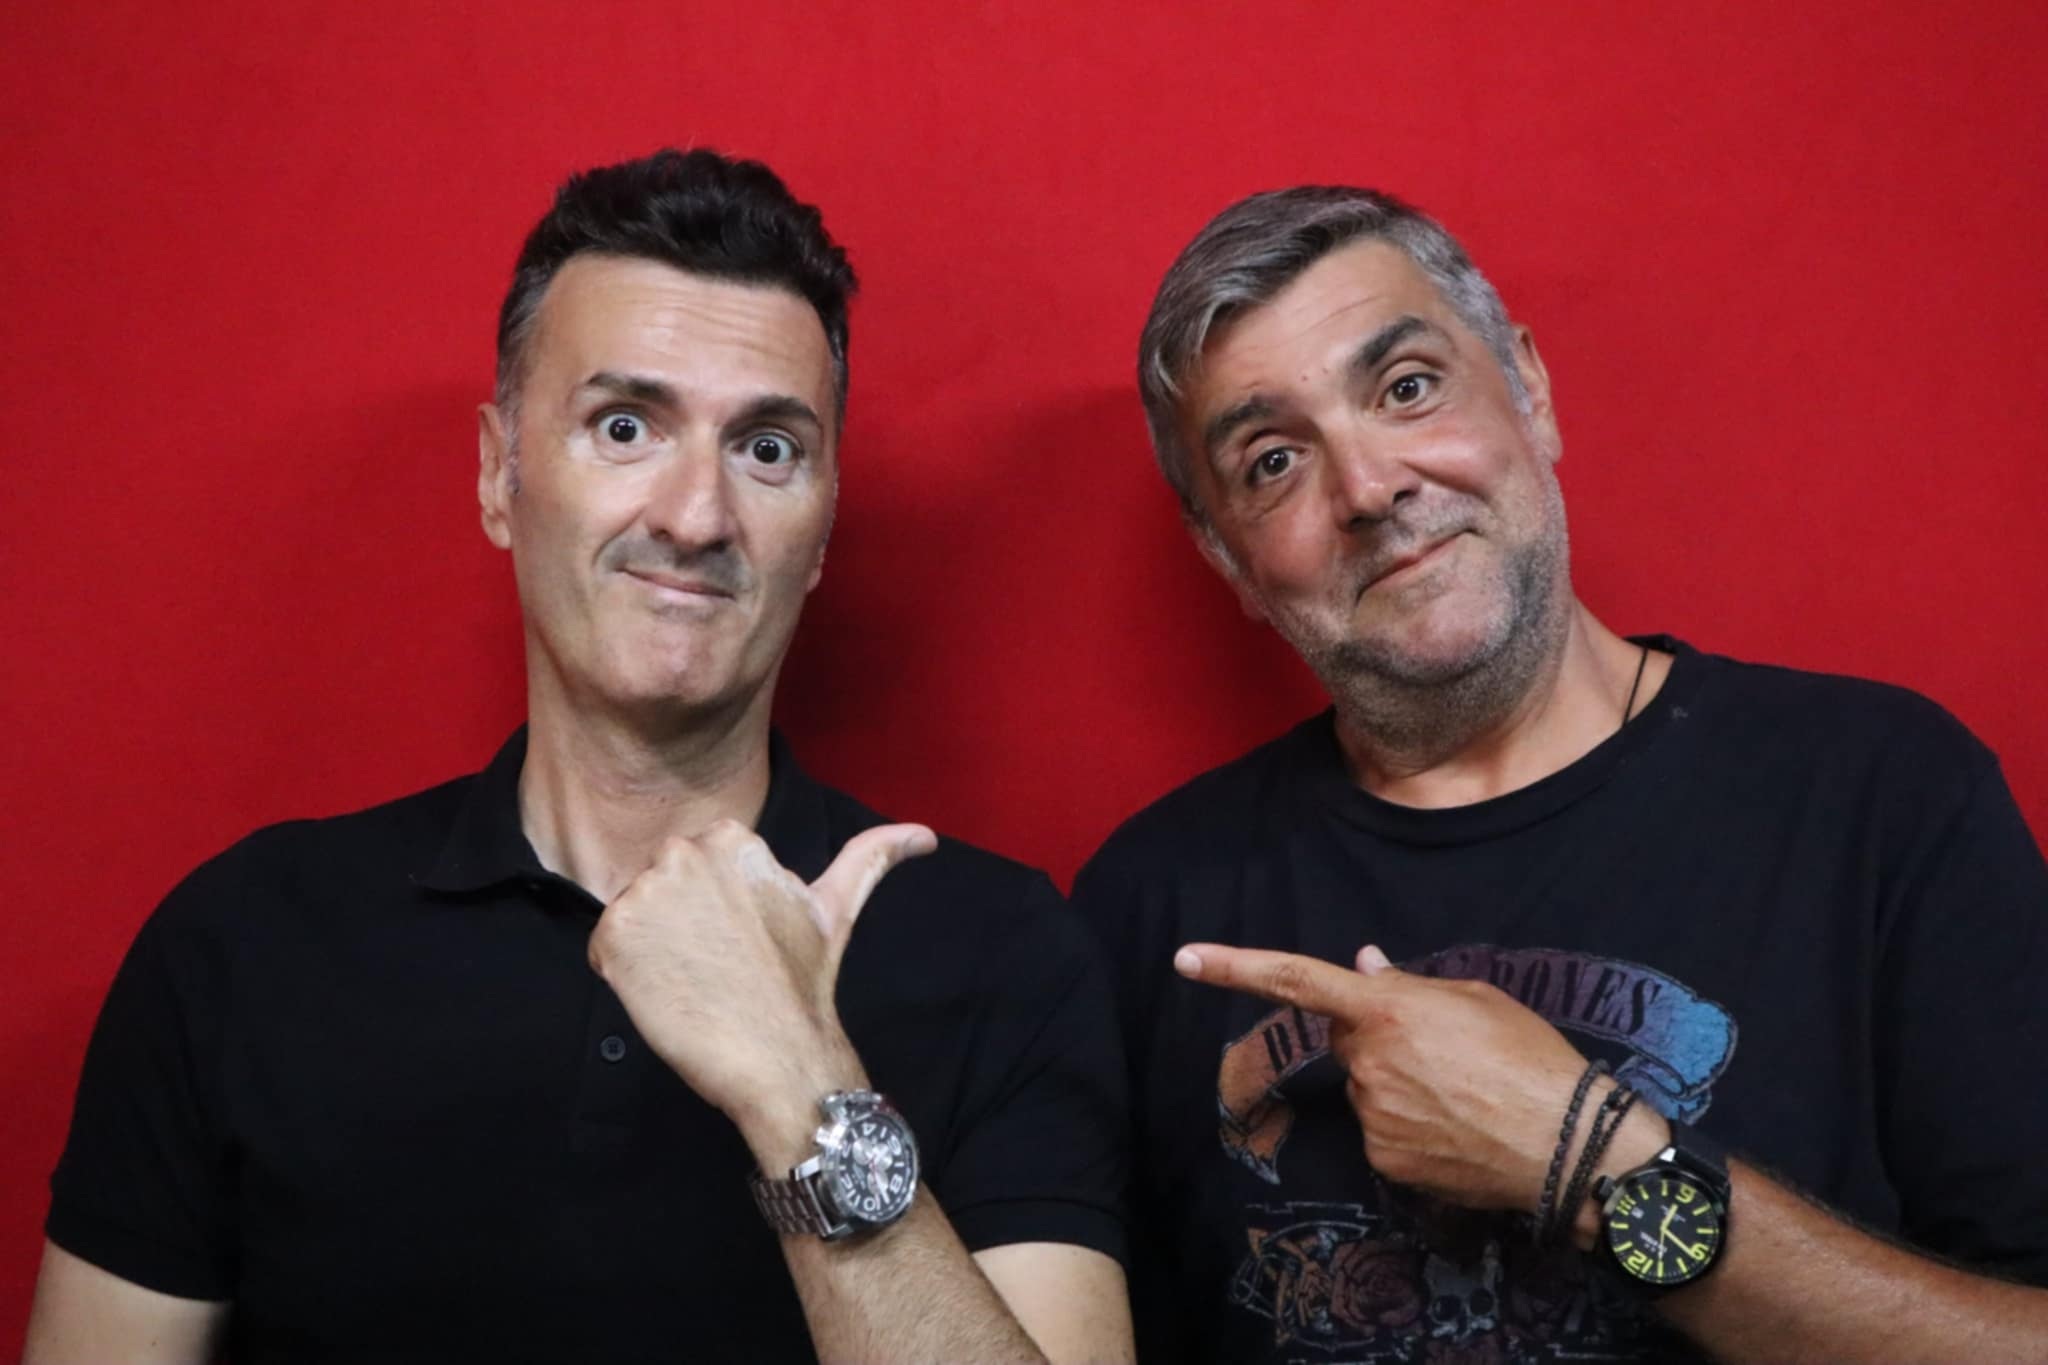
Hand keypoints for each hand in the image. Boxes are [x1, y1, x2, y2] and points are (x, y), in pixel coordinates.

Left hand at [588, 818, 935, 1154]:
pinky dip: (625, 975)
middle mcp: (684, 854)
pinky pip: (604, 948)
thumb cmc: (804, 986)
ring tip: (698, 981)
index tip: (739, 943)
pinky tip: (669, 995)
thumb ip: (872, 857)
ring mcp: (646, 893)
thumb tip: (927, 835)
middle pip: (660, 884)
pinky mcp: (615, 935)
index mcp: (732, 839)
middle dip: (680, 922)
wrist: (777, 1058)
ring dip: (653, 949)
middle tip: (720, 966)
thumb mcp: (834, 909)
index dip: (712, 909)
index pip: (694, 864)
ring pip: (632, 914)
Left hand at [1174, 941, 1592, 1213]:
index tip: (1186, 958)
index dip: (1236, 967)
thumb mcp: (1477, 1000)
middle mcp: (1367, 1064)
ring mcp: (1371, 1117)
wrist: (1570, 1147)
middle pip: (1348, 1040)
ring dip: (1397, 1083)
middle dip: (1378, 1037)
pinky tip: (1455, 1127)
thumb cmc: (1532, 1058)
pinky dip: (1409, 1124)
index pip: (1297, 980)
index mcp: (1388, 1010)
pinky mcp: (1383, 1161)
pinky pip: (1381, 1130)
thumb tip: (1362, 966)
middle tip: (1444, 1049)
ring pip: (1366, 1087)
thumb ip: (1407, 985)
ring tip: (1462, 1091)